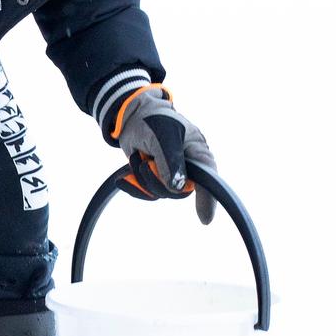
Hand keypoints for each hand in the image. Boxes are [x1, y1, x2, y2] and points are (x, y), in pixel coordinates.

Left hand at [109, 83, 215, 223]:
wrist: (132, 116)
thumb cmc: (153, 120)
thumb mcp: (164, 136)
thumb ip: (171, 160)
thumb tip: (178, 187)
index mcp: (199, 154)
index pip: (209, 181)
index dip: (208, 200)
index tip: (205, 219)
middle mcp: (189, 167)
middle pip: (178, 192)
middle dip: (157, 181)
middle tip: (146, 162)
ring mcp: (172, 174)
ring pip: (160, 193)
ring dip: (143, 177)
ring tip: (140, 156)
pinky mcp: (157, 178)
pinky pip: (148, 193)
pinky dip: (135, 184)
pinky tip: (126, 177)